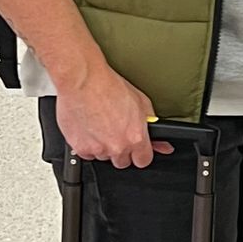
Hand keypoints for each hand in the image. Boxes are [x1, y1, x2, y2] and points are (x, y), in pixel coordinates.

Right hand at [52, 61, 171, 168]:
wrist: (82, 81)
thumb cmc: (108, 86)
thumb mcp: (141, 101)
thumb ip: (152, 125)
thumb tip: (162, 142)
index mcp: (135, 137)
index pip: (143, 160)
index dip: (140, 154)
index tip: (138, 149)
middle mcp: (117, 146)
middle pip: (123, 161)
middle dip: (122, 150)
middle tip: (116, 132)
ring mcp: (98, 149)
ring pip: (104, 157)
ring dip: (103, 146)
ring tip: (100, 125)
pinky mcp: (80, 148)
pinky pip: (87, 154)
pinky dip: (87, 145)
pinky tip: (89, 128)